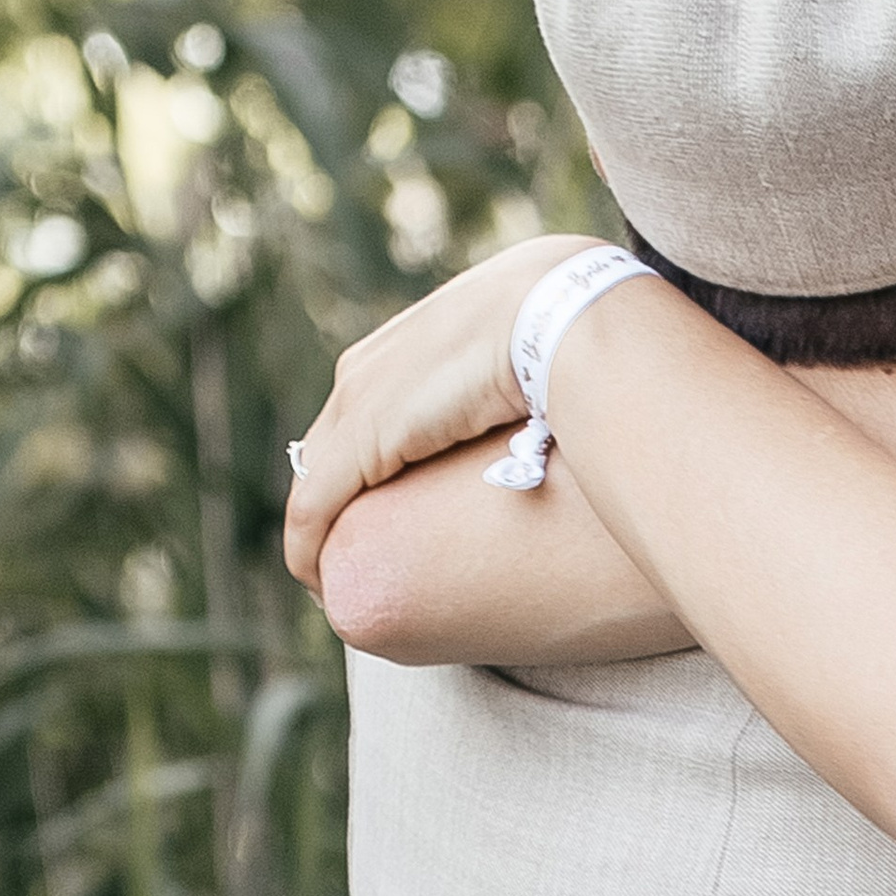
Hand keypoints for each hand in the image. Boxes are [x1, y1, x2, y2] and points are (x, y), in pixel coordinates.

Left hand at [282, 236, 591, 589]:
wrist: (567, 313)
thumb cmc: (585, 336)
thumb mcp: (548, 358)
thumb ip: (535, 388)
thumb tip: (566, 425)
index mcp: (415, 338)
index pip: (375, 409)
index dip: (379, 464)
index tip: (399, 512)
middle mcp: (371, 365)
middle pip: (335, 445)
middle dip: (342, 501)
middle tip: (360, 557)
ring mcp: (359, 399)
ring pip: (317, 479)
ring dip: (322, 533)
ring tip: (336, 581)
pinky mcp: (362, 439)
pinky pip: (314, 506)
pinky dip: (309, 548)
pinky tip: (318, 582)